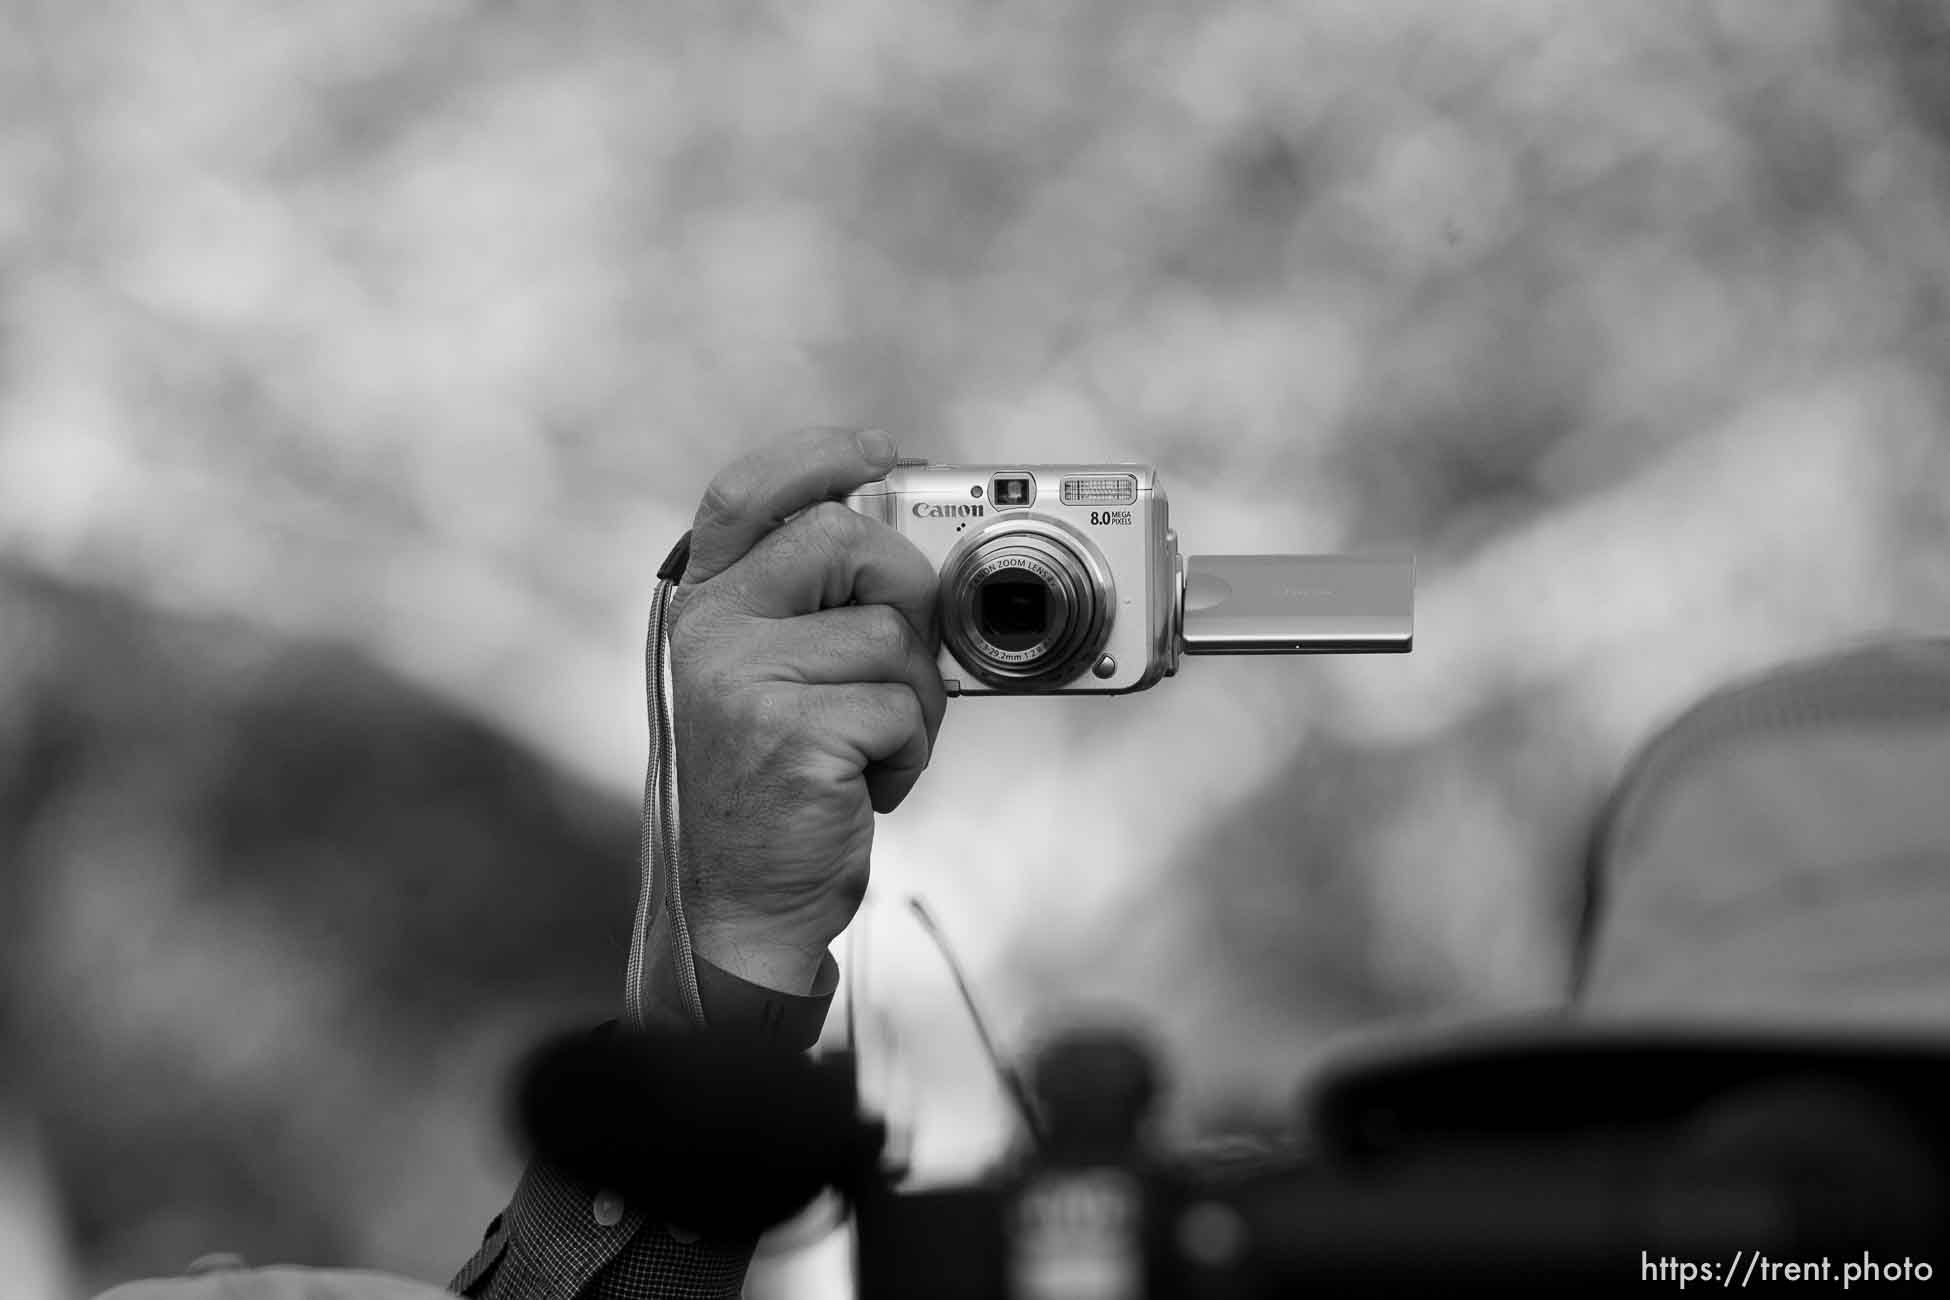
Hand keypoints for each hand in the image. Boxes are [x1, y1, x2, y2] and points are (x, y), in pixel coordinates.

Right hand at [663, 428, 946, 992]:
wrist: (743, 907)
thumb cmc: (778, 786)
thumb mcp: (774, 678)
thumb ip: (813, 607)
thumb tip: (912, 541)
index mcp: (703, 607)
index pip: (746, 493)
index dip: (818, 457)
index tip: (883, 454)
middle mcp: (710, 631)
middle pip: (846, 537)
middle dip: (905, 591)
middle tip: (897, 659)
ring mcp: (743, 680)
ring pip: (893, 633)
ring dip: (912, 698)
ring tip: (867, 748)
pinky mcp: (792, 734)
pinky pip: (903, 706)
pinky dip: (909, 751)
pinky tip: (862, 786)